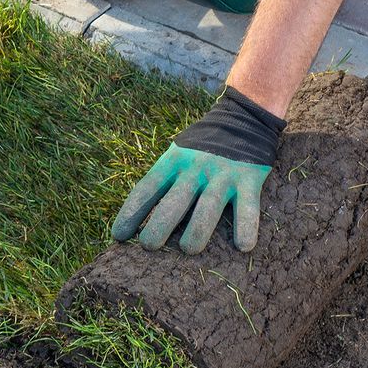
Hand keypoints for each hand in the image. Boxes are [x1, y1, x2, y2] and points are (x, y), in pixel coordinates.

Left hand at [110, 86, 285, 253]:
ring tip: (188, 249)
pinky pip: (248, 208)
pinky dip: (245, 227)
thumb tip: (138, 217)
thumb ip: (165, 179)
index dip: (131, 212)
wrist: (243, 118)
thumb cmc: (202, 146)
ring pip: (207, 207)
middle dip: (159, 225)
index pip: (147, 189)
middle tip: (148, 246)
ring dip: (197, 231)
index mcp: (173, 161)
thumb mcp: (177, 153)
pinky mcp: (249, 180)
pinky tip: (242, 246)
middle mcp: (196, 168)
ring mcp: (223, 174)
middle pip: (174, 201)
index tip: (118, 236)